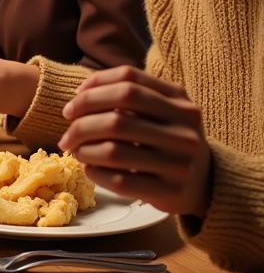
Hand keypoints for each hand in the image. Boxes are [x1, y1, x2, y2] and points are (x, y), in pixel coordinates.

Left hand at [60, 66, 211, 216]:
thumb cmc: (169, 139)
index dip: (93, 88)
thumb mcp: (162, 110)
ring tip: (75, 151)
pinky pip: (120, 181)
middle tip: (66, 133)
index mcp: (179, 100)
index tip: (72, 104)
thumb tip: (80, 95)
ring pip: (114, 151)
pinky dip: (95, 173)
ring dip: (84, 150)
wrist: (205, 182)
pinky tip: (89, 168)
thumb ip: (129, 96)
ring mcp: (180, 162)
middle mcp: (184, 129)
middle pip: (116, 118)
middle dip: (81, 124)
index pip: (128, 81)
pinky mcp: (170, 191)